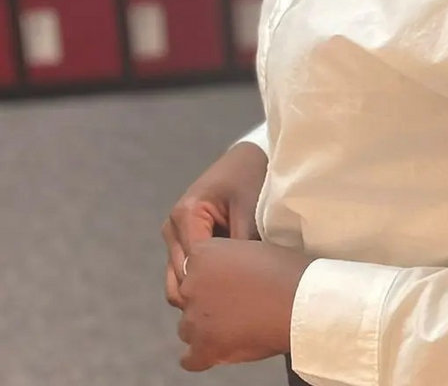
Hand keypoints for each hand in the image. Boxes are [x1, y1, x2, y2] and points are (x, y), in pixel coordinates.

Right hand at [162, 140, 267, 309]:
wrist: (248, 159)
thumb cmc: (251, 179)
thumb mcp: (250, 210)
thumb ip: (241, 245)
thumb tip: (241, 285)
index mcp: (185, 215)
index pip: (190, 266)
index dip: (212, 287)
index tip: (236, 303)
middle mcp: (173, 227)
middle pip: (180, 278)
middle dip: (204, 294)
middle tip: (234, 311)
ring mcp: (174, 235)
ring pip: (179, 281)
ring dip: (201, 291)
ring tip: (232, 301)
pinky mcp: (182, 241)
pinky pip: (187, 272)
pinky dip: (203, 282)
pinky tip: (228, 288)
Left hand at [176, 237, 313, 370]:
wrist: (301, 300)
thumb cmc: (285, 272)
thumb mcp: (249, 249)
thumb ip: (225, 263)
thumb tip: (220, 280)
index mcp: (202, 254)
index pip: (191, 271)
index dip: (210, 279)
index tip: (228, 285)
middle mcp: (191, 283)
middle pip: (188, 299)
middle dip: (207, 304)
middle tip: (235, 305)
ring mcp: (195, 317)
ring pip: (187, 328)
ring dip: (205, 329)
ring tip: (235, 326)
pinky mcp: (203, 347)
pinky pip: (190, 358)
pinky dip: (204, 356)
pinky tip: (222, 349)